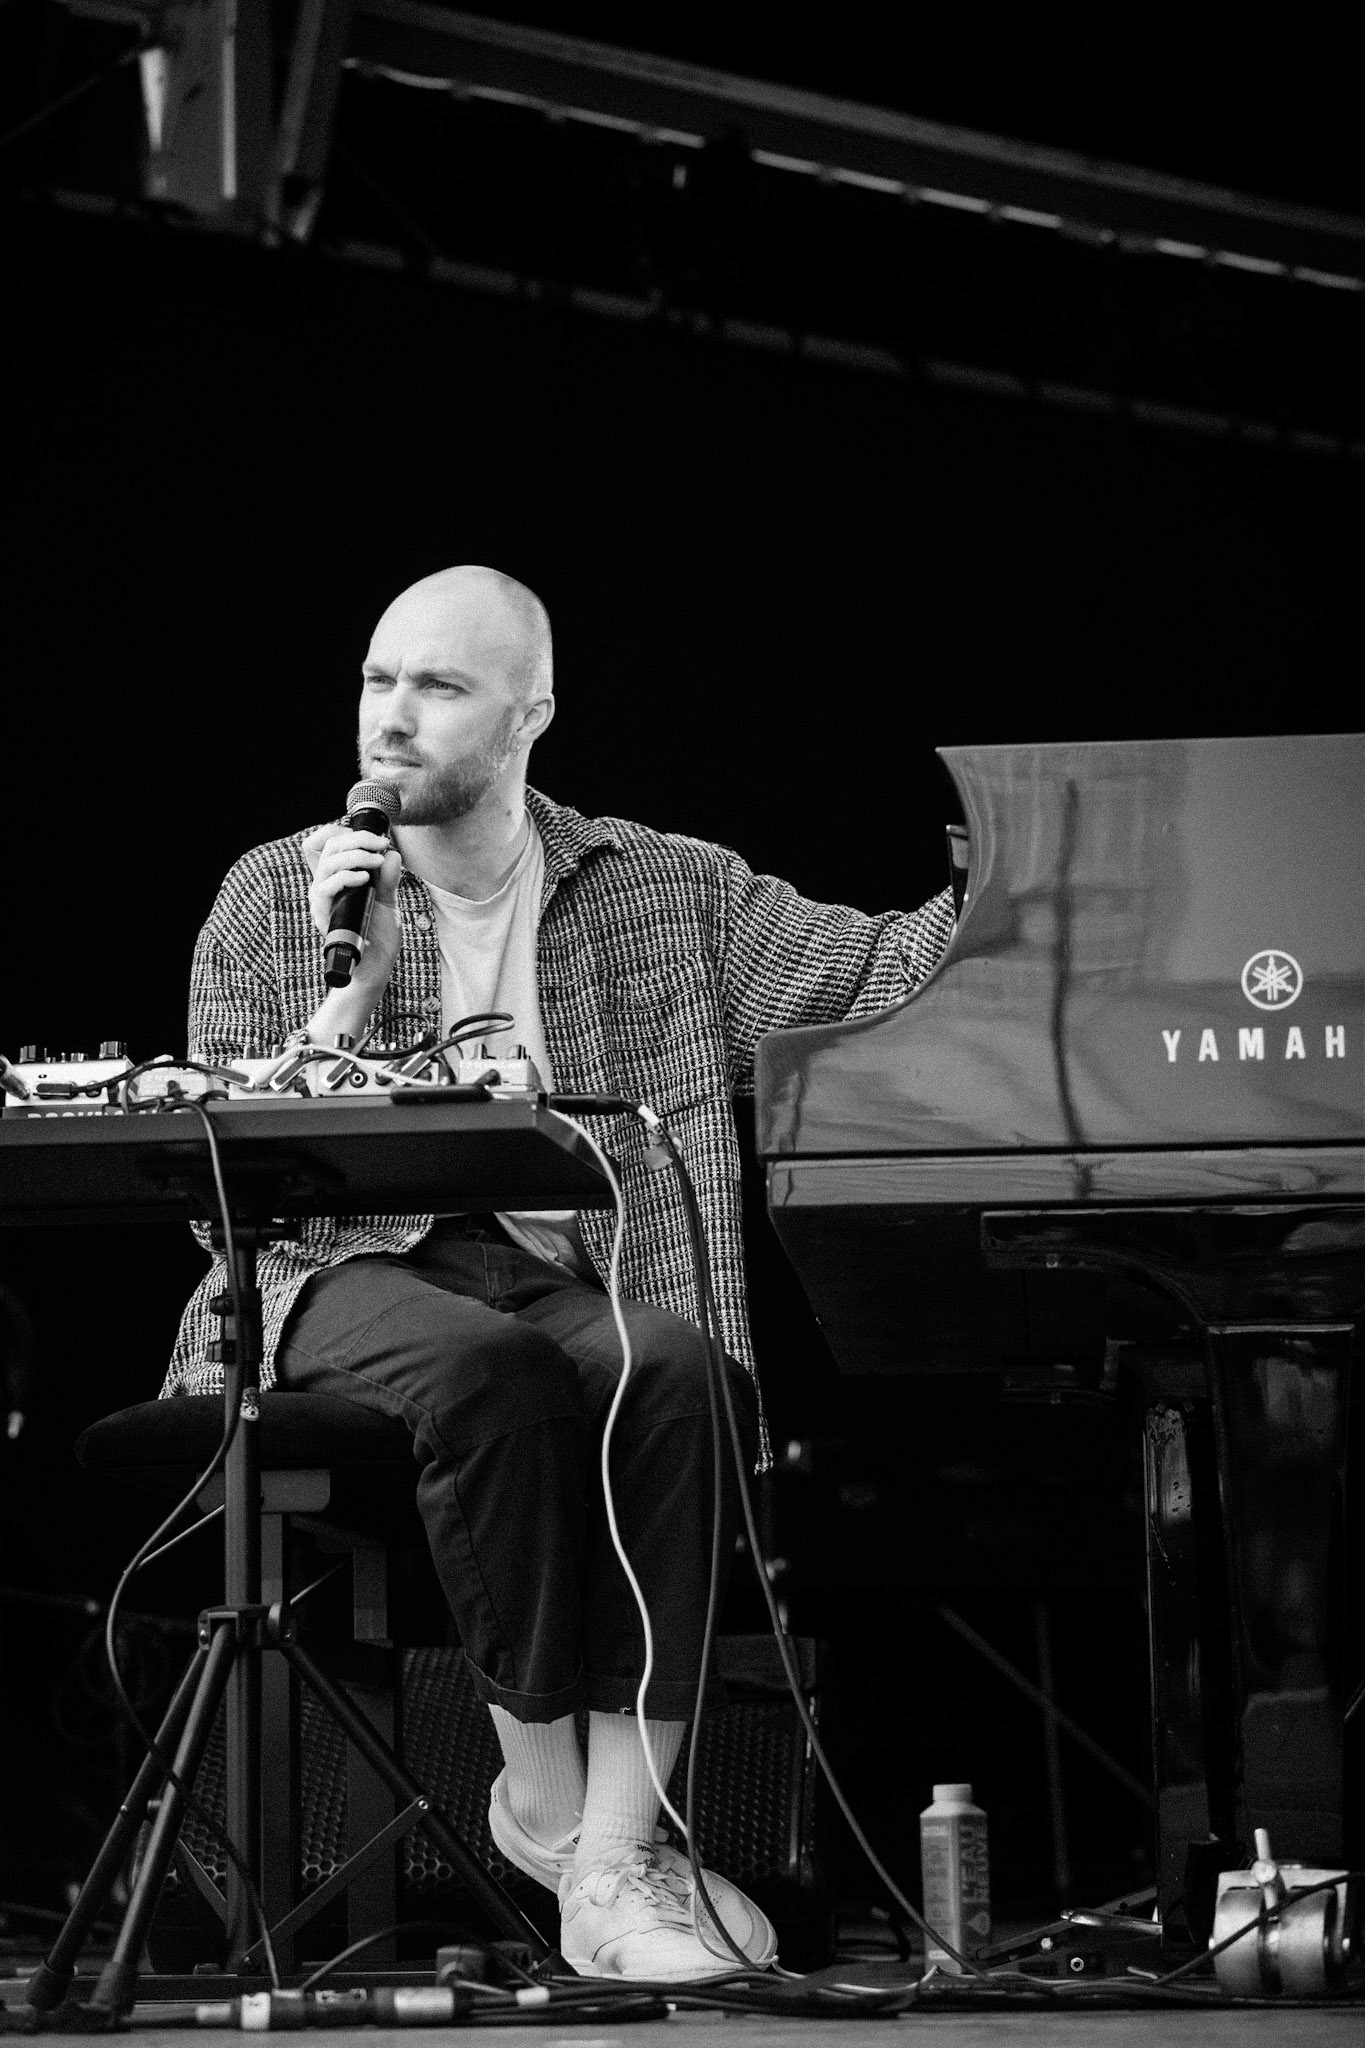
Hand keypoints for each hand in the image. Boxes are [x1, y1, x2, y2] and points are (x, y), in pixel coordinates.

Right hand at [302, 822, 403, 995]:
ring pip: (327, 863)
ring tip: (376, 860)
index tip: (369, 836)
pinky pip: (325, 888)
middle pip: (328, 846)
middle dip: (357, 838)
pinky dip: (345, 878)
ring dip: (355, 855)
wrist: (375, 967)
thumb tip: (391, 853)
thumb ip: (389, 878)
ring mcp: (323, 900)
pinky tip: (365, 878)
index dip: (339, 831)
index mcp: (337, 877)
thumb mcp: (389, 901)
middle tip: (382, 844)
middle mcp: (325, 885)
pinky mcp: (323, 915)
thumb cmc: (378, 936)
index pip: (323, 843)